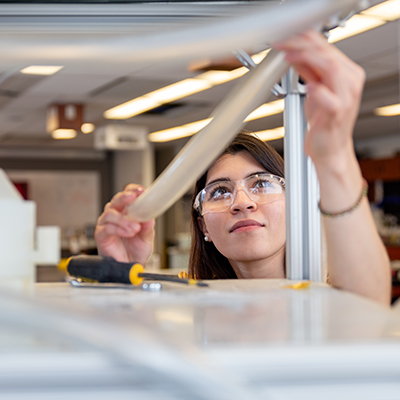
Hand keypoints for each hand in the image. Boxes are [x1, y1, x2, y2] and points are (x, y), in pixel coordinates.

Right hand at [94, 184, 154, 264]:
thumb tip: (150, 217)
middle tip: (133, 199)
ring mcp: (107, 224)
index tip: (141, 190)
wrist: (131, 267)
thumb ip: (147, 227)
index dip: (133, 190)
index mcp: (127, 212)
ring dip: (124, 219)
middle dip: (125, 198)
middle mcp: (116, 215)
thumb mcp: (147, 238)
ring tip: (135, 228)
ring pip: (110, 213)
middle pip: (117, 200)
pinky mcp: (101, 235)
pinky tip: (128, 233)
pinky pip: (107, 228)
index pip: (128, 194)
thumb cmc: (136, 251)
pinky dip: (118, 229)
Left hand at [273, 30, 364, 169]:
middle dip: (301, 44)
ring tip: (288, 56)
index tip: (284, 37)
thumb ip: (307, 71)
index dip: (304, 39)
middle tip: (281, 43)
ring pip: (331, 68)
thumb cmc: (324, 122)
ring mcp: (346, 97)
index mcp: (346, 73)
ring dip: (307, 59)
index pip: (326, 47)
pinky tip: (308, 85)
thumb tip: (293, 53)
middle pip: (327, 53)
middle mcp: (350, 82)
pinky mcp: (337, 114)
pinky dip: (318, 90)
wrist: (330, 149)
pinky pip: (330, 98)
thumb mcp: (315, 90)